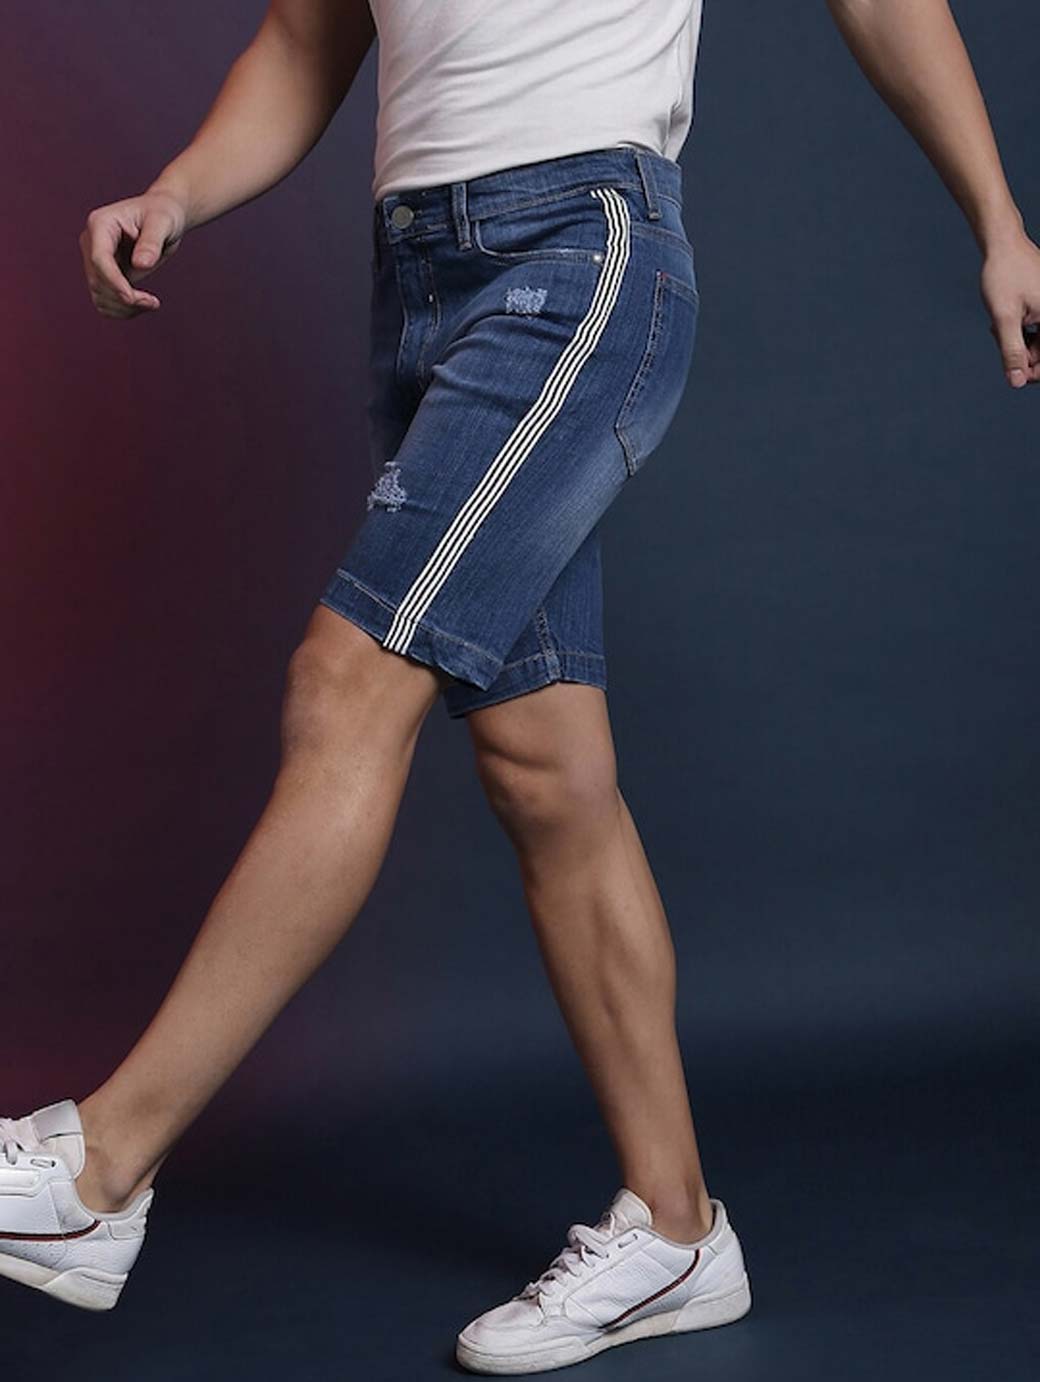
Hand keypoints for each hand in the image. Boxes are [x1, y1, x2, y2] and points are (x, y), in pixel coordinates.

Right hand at [78, 189, 186, 318]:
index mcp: (101, 224)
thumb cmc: (163, 213)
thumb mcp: (162, 223)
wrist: (161, 216)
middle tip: (153, 303)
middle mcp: (92, 243)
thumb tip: (141, 264)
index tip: (132, 299)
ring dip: (124, 308)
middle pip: (97, 281)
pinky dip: (122, 310)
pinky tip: (143, 305)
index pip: (99, 259)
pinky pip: (105, 301)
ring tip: (151, 303)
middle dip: (124, 298)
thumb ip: (151, 242)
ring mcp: (95, 260)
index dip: (114, 282)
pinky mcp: (104, 274)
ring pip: (99, 296)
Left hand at [980, 232, 1039, 387]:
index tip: (1013, 373)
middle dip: (1021, 354)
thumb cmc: (1004, 275)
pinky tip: (1006, 320)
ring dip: (1018, 342)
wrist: (1003, 244)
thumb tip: (1017, 382)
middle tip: (1000, 338)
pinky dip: (1020, 331)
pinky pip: (1037, 330)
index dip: (1032, 373)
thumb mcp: (1005, 318)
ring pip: (1038, 343)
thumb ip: (1012, 352)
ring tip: (1000, 326)